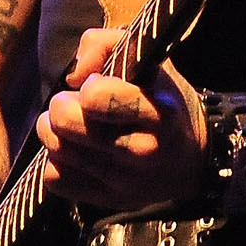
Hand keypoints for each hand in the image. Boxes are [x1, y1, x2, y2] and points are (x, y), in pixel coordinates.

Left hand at [35, 25, 207, 209]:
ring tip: (73, 125)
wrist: (191, 158)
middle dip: (62, 106)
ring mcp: (124, 181)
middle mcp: (142, 151)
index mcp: (158, 112)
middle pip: (65, 122)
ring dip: (56, 131)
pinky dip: (58, 162)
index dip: (88, 85)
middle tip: (75, 105)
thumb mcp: (148, 60)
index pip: (95, 97)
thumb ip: (104, 45)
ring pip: (56, 148)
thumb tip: (73, 75)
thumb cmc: (162, 100)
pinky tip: (77, 152)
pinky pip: (54, 178)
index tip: (97, 85)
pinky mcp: (107, 200)